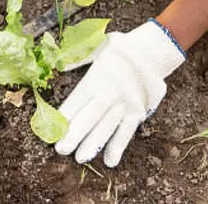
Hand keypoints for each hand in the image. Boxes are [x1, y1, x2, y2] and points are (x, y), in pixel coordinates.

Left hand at [55, 19, 185, 166]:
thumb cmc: (122, 48)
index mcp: (96, 78)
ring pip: (107, 127)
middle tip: (61, 150)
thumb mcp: (98, 46)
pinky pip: (127, 131)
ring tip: (80, 158)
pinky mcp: (139, 111)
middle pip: (90, 116)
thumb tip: (59, 66)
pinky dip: (118, 146)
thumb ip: (78, 59)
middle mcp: (109, 93)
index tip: (53, 130)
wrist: (154, 49)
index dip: (65, 116)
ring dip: (94, 144)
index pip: (76, 101)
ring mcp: (125, 104)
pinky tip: (110, 160)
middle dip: (75, 134)